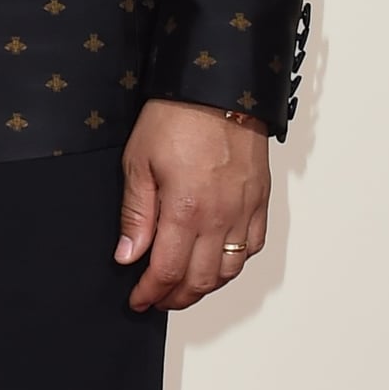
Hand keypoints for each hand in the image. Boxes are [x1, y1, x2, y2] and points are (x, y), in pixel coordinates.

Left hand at [116, 99, 270, 312]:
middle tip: (157, 299)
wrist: (219, 88)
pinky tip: (216, 262)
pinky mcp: (260, 200)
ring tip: (183, 287)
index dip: (151, 293)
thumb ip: (136, 215)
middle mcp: (221, 217)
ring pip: (229, 270)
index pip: (168, 270)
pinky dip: (234, 263)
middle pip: (201, 280)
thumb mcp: (139, 163)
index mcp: (186, 210)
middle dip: (176, 298)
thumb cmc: (176, 118)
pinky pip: (253, 246)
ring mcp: (245, 210)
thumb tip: (128, 256)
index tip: (138, 301)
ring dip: (205, 286)